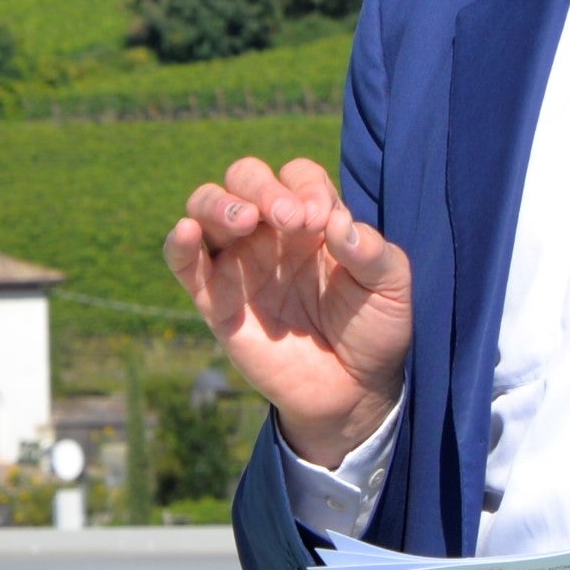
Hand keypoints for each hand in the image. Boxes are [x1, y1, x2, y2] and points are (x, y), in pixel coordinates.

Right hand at [163, 155, 414, 469]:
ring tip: (245, 220)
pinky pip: (185, 264)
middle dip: (262, 187)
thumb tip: (338, 222)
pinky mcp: (216, 301)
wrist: (352, 392)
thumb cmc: (373, 331)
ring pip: (207, 207)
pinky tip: (187, 231)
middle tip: (288, 219)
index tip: (322, 219)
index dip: (305, 186)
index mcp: (312, 220)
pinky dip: (178, 244)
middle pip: (245, 178)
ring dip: (219, 203)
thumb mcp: (392, 288)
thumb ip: (372, 251)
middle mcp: (271, 233)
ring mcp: (240, 264)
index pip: (297, 176)